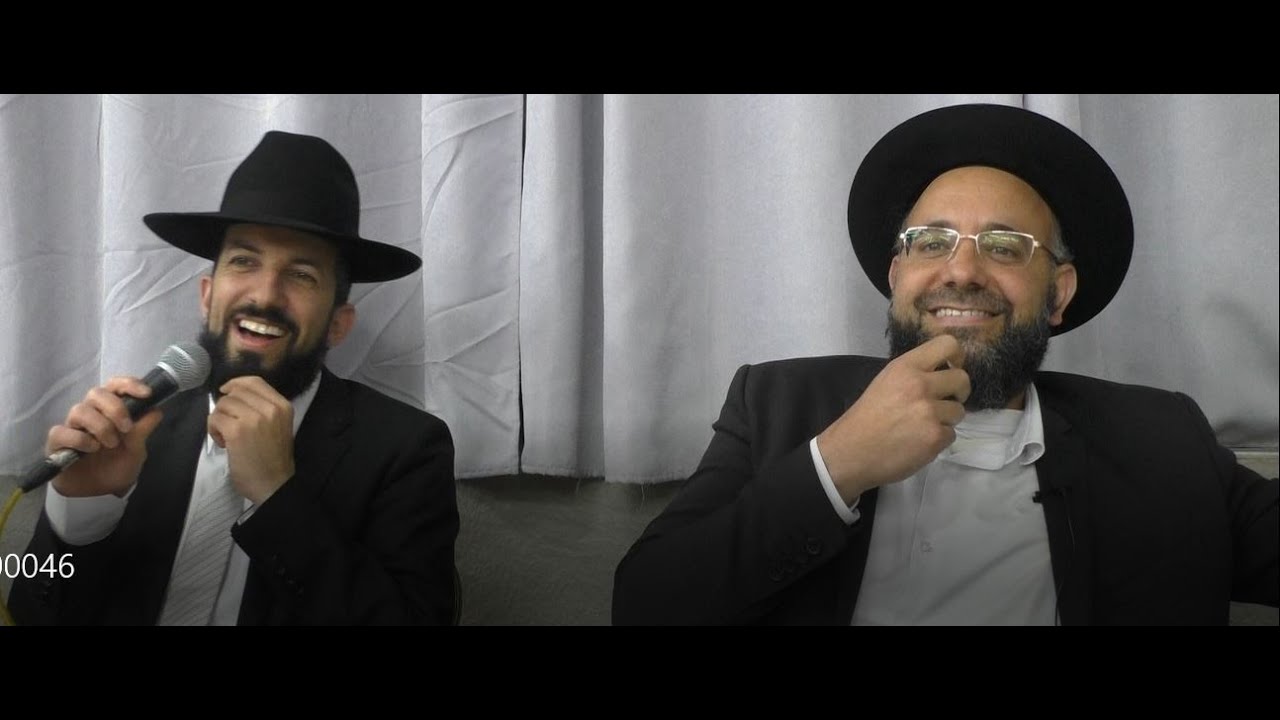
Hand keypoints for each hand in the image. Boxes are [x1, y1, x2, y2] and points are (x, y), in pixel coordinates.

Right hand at [48, 377, 163, 497]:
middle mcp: (90, 412)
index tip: (146, 394)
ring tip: (110, 444)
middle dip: (115, 408)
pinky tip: (90, 450)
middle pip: (96, 393)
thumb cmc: (117, 465)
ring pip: (79, 410)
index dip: (129, 384)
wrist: (99, 491)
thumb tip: (155, 409)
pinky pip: (62, 431)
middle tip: (126, 428)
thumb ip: (144, 430)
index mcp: (110, 409)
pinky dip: (80, 439)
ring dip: (100, 426)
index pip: (115, 385)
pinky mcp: (57, 441)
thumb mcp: (137, 450)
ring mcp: (72, 425)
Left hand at [208, 376, 294, 504]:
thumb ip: (264, 408)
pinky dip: (213, 430)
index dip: (236, 383)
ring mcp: (253, 419)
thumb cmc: (273, 458)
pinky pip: (215, 418)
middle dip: (226, 406)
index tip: (226, 392)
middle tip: (228, 425)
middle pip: (235, 392)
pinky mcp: (236, 431)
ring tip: (226, 436)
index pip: (254, 381)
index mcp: (282, 405)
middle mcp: (270, 408)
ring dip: (218, 419)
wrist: (274, 484)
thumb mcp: (278, 425)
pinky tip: (223, 443)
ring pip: (223, 404)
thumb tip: (234, 394)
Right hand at [816, 334, 969, 502]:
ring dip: (946, 419)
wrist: (851, 451)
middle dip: (958, 392)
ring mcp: (929, 412)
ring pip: (959, 410)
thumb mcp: (885, 381)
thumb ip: (913, 373)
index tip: (953, 369)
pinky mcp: (935, 437)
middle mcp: (920, 384)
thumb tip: (943, 373)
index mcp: (905, 367)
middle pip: (962, 379)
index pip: (947, 344)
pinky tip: (919, 441)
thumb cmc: (866, 417)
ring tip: (923, 425)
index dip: (957, 357)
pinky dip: (938, 439)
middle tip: (946, 401)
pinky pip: (952, 434)